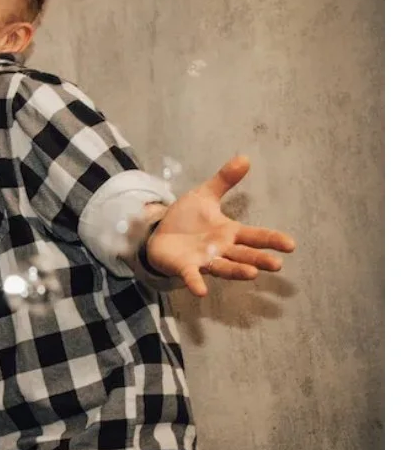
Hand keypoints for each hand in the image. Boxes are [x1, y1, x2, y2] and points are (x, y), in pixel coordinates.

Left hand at [144, 156, 294, 299]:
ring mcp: (204, 260)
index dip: (272, 240)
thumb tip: (245, 158)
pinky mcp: (185, 267)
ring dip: (237, 271)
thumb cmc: (186, 218)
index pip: (255, 236)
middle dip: (259, 259)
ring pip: (224, 267)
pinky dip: (196, 282)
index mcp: (229, 233)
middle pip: (244, 255)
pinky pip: (192, 276)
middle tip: (277, 265)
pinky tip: (201, 291)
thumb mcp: (205, 195)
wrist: (158, 232)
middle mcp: (221, 249)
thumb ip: (224, 179)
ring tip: (252, 274)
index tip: (291, 245)